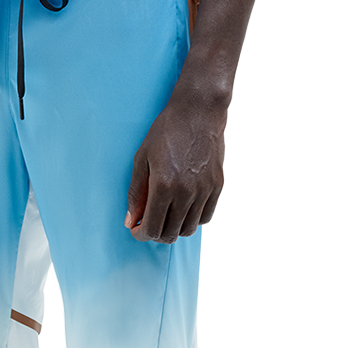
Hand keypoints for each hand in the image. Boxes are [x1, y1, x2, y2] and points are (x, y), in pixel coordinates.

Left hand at [125, 87, 225, 242]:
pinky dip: (192, 220)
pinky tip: (183, 209)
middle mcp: (186, 192)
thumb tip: (131, 219)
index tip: (136, 230)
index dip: (141, 234)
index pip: (152, 227)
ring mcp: (204, 190)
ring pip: (189, 229)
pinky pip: (205, 217)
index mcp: (164, 185)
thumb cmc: (167, 131)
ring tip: (165, 216)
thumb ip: (136, 192)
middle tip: (148, 223)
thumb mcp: (142, 159)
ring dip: (174, 229)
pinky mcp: (217, 186)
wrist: (198, 113)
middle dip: (155, 234)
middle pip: (170, 233)